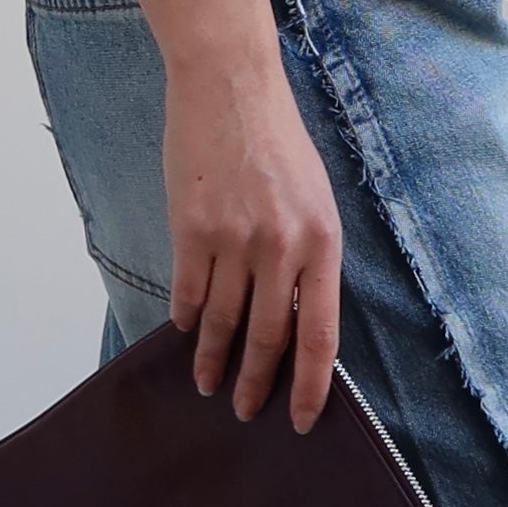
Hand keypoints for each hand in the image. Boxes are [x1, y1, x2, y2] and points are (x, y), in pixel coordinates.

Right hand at [163, 44, 343, 429]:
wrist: (230, 86)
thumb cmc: (278, 141)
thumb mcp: (317, 198)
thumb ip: (310, 256)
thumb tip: (297, 315)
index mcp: (323, 241)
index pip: (320, 334)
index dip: (309, 385)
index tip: (298, 420)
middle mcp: (281, 246)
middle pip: (268, 337)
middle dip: (255, 383)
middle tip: (243, 410)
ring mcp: (234, 239)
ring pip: (221, 321)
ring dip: (213, 358)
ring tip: (207, 381)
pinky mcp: (191, 227)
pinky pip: (188, 290)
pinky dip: (185, 317)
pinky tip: (184, 330)